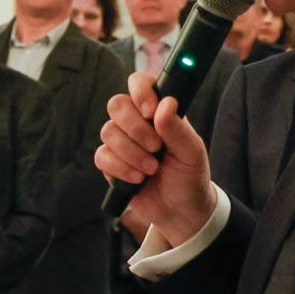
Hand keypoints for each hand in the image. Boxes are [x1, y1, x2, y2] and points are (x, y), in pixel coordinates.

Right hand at [93, 74, 213, 245]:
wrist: (180, 211)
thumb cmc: (189, 176)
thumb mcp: (192, 152)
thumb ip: (177, 128)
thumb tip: (165, 104)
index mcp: (158, 110)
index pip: (140, 82)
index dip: (140, 91)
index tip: (150, 111)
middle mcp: (136, 122)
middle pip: (116, 104)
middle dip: (136, 129)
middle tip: (156, 148)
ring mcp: (121, 142)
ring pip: (108, 131)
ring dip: (132, 153)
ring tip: (152, 169)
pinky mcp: (110, 163)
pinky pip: (102, 156)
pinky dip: (121, 169)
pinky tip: (138, 179)